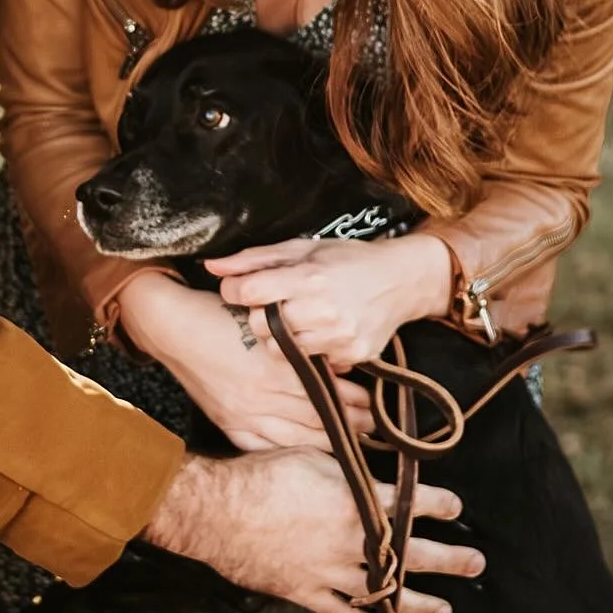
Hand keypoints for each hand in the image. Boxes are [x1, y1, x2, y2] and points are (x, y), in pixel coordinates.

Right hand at [114, 272, 373, 450]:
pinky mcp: (227, 422)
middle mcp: (259, 395)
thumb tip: (334, 368)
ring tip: (351, 444)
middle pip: (314, 417)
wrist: (171, 325)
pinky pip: (262, 446)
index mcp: (271, 366)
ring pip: (293, 437)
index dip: (351, 400)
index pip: (323, 391)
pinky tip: (305, 458)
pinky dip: (286, 452)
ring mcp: (241, 413)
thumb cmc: (218, 314)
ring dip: (324, 442)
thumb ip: (298, 346)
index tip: (373, 404)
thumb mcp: (263, 320)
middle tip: (373, 428)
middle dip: (347, 423)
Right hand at [145, 450, 483, 612]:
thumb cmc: (262, 474)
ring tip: (445, 611)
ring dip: (420, 602)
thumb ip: (348, 466)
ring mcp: (332, 573)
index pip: (412, 503)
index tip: (456, 507)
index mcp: (357, 502)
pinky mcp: (308, 593)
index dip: (439, 505)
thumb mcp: (313, 454)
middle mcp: (353, 541)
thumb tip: (372, 463)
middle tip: (475, 563)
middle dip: (449, 559)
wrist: (218, 510)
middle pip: (413, 553)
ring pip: (386, 594)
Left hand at [207, 233, 453, 370]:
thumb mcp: (302, 248)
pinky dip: (311, 350)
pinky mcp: (351, 356)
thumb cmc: (346, 260)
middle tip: (275, 305)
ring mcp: (338, 336)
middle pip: (260, 326)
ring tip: (299, 318)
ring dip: (283, 337)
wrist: (401, 280)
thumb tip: (211, 267)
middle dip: (260, 316)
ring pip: (282, 351)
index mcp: (307, 276)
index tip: (242, 289)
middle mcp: (322, 308)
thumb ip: (254, 259)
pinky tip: (322, 332)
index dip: (236, 290)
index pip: (248, 292)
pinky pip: (312, 363)